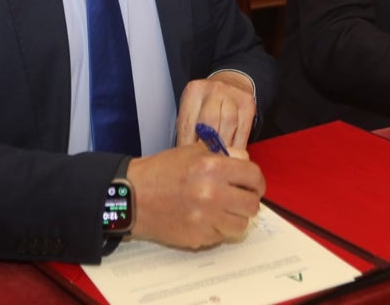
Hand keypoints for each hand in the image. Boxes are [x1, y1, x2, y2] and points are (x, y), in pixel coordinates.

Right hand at [127, 143, 264, 248]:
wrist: (132, 197)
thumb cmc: (161, 171)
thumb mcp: (192, 152)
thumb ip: (223, 154)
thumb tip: (244, 160)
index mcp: (212, 167)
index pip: (253, 176)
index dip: (256, 181)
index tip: (253, 184)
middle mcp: (212, 193)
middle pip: (252, 205)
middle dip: (249, 201)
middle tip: (240, 198)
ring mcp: (205, 218)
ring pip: (241, 225)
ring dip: (236, 218)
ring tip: (223, 210)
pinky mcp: (198, 237)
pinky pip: (221, 236)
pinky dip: (218, 229)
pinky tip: (206, 219)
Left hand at [175, 73, 256, 155]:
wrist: (231, 82)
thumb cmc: (208, 102)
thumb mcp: (192, 109)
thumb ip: (188, 129)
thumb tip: (183, 156)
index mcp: (194, 91)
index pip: (187, 123)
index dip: (187, 146)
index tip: (187, 161)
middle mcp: (213, 90)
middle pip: (209, 123)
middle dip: (206, 146)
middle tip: (204, 163)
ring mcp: (233, 95)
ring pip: (228, 126)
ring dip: (223, 147)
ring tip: (219, 160)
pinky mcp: (248, 105)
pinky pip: (243, 131)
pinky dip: (237, 147)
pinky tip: (232, 155)